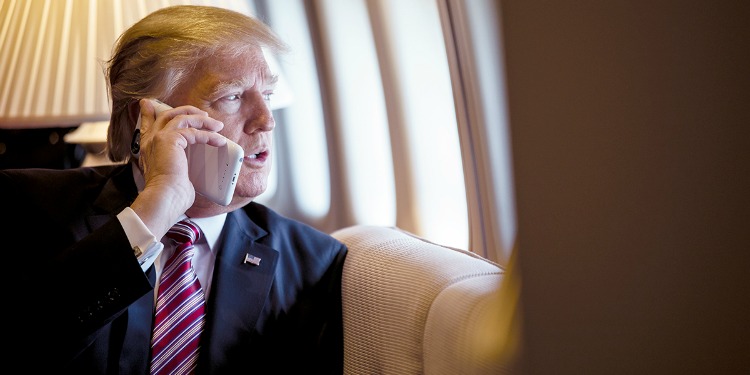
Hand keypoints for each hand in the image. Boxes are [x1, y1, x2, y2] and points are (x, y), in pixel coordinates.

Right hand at [129, 98, 227, 238]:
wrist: (164, 199)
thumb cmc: (170, 195)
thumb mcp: (173, 177)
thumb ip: (178, 167)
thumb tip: (188, 176)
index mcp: (148, 149)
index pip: (147, 124)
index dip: (149, 112)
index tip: (150, 104)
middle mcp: (150, 141)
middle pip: (167, 115)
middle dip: (186, 111)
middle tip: (203, 114)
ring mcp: (158, 138)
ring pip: (181, 118)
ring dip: (201, 120)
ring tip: (217, 125)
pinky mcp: (169, 140)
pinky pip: (192, 131)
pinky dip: (208, 135)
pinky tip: (218, 140)